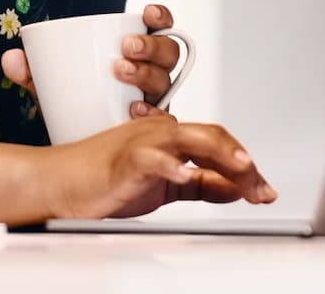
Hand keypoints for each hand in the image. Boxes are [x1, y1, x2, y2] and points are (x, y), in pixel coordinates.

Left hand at [0, 4, 184, 115]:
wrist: (75, 140)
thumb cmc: (72, 101)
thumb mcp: (50, 83)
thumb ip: (30, 70)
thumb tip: (10, 58)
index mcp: (137, 52)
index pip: (160, 28)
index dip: (160, 17)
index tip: (146, 13)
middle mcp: (152, 74)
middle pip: (169, 53)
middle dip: (151, 47)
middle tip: (125, 48)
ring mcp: (154, 100)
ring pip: (166, 81)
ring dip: (147, 74)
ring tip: (120, 72)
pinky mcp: (150, 127)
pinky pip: (163, 118)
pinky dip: (151, 113)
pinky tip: (133, 110)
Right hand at [39, 109, 277, 219]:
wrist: (61, 182)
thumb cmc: (106, 180)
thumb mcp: (165, 186)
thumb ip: (200, 184)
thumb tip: (234, 188)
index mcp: (171, 137)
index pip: (218, 143)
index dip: (244, 165)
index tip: (263, 189)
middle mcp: (161, 133)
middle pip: (211, 137)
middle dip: (242, 163)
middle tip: (261, 188)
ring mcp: (143, 143)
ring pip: (190, 139)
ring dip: (221, 153)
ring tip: (244, 169)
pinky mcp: (126, 160)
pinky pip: (153, 158)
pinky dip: (172, 166)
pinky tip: (186, 176)